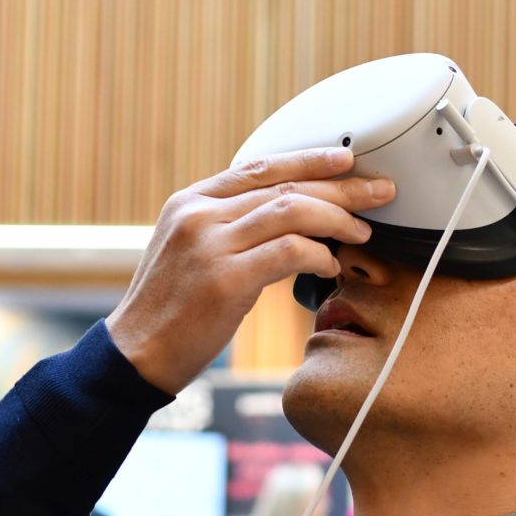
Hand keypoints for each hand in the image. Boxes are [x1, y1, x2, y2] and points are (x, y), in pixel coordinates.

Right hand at [107, 148, 394, 393]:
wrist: (136, 355)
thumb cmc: (169, 311)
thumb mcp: (189, 252)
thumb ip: (227, 228)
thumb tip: (287, 218)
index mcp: (189, 202)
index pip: (260, 167)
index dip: (309, 160)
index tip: (347, 160)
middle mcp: (198, 215)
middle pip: (284, 186)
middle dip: (340, 188)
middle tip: (380, 192)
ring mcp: (210, 245)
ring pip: (292, 211)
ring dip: (337, 220)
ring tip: (362, 233)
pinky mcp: (225, 279)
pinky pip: (290, 252)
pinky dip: (320, 255)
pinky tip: (332, 266)